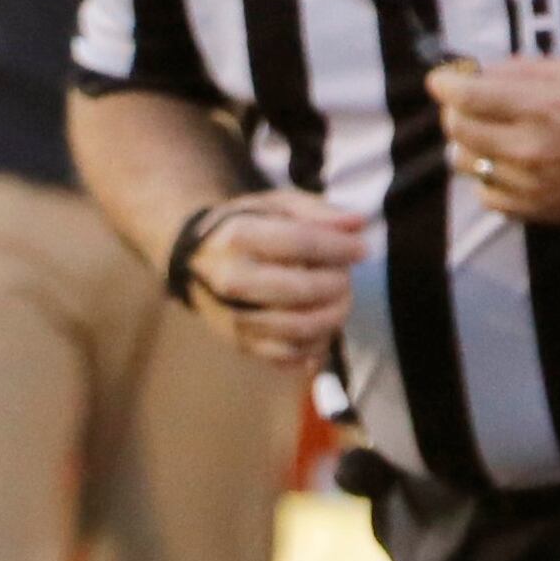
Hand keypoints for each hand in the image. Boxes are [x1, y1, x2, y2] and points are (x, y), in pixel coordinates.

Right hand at [181, 190, 365, 369]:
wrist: (198, 260)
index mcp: (238, 236)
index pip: (300, 243)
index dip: (339, 248)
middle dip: (337, 285)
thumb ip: (317, 212)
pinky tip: (323, 329)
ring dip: (332, 317)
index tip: (361, 250)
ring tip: (340, 302)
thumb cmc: (247, 227)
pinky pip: (287, 356)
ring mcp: (234, 316)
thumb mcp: (277, 205)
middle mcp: (231, 279)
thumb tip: (358, 224)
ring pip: (298, 328)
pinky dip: (314, 347)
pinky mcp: (240, 344)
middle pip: (301, 290)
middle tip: (347, 279)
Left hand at [433, 59, 559, 227]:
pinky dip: (488, 179)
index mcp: (541, 106)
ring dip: (469, 145)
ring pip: (465, 164)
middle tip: (468, 104)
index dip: (444, 85)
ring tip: (490, 135)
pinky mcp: (535, 210)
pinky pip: (486, 196)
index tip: (439, 80)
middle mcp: (531, 147)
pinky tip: (507, 166)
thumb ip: (519, 71)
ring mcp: (530, 183)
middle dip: (455, 111)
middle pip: (458, 130)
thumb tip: (473, 72)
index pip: (467, 97)